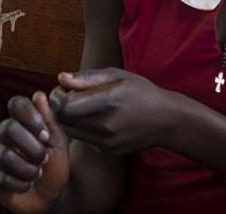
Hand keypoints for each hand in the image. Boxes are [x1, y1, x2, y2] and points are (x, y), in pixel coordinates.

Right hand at [0, 92, 69, 213]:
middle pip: (9, 128)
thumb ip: (49, 119)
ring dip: (28, 169)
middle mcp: (3, 133)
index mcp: (20, 121)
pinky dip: (20, 184)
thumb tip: (38, 95)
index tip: (45, 135)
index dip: (31, 117)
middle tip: (44, 159)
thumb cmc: (54, 166)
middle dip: (32, 148)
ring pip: (5, 156)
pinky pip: (0, 178)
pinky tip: (25, 184)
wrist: (51, 196)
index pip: (16, 104)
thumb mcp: (58, 143)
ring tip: (36, 173)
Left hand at [50, 68, 183, 154]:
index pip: (66, 105)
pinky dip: (81, 128)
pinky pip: (83, 139)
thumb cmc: (141, 92)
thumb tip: (61, 78)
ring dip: (68, 118)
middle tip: (66, 95)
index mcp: (108, 101)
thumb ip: (87, 77)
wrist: (166, 120)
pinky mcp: (107, 151)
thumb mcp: (117, 75)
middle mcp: (106, 125)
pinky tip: (93, 118)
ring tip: (79, 105)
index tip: (63, 88)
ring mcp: (106, 142)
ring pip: (71, 131)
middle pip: (65, 119)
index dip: (58, 96)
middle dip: (59, 107)